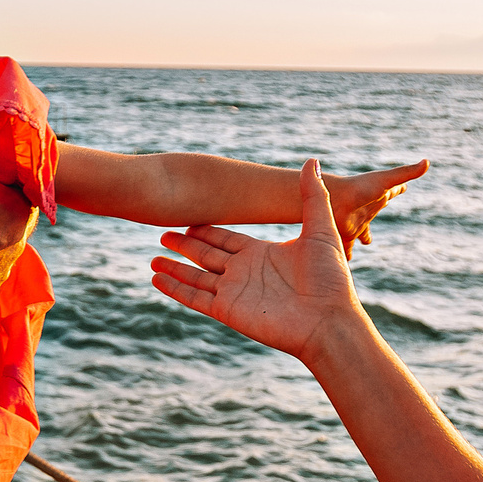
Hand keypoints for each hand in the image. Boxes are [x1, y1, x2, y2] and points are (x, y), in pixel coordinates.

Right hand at [151, 159, 366, 364]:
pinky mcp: (228, 311)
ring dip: (174, 269)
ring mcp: (235, 293)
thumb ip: (312, 196)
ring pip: (196, 277)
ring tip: (152, 261)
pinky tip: (157, 281)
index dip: (207, 231)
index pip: (226, 239)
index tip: (188, 221)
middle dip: (184, 246)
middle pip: (206, 256)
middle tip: (163, 235)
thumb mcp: (321, 230)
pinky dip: (175, 290)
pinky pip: (195, 298)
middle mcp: (245, 272)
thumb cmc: (330, 278)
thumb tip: (311, 160)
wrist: (329, 321)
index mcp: (263, 253)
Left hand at [321, 159, 426, 257]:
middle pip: (374, 211)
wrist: (331, 199)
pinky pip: (347, 248)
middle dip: (379, 208)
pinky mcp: (345, 236)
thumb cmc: (359, 188)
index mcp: (377, 197)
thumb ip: (406, 173)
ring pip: (362, 231)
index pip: (390, 191)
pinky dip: (348, 254)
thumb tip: (427, 162)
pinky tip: (345, 260)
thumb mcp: (386, 180)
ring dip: (364, 235)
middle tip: (384, 206)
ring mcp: (355, 223)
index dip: (396, 189)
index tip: (401, 186)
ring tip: (366, 241)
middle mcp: (366, 210)